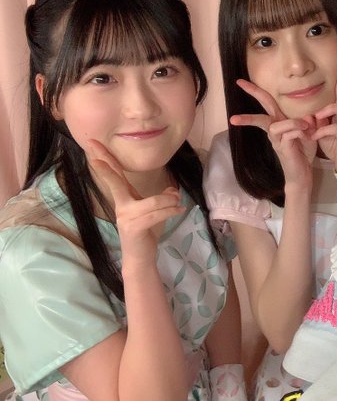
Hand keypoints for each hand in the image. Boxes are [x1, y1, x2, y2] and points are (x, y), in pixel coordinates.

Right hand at [86, 140, 183, 268]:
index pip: (114, 175)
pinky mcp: (134, 227)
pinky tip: (179, 209)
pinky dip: (171, 211)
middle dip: (105, 165)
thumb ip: (159, 198)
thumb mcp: (151, 210)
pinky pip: (156, 214)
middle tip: (92, 149)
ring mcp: (126, 217)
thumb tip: (172, 190)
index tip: (92, 143)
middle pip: (114, 181)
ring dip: (169, 201)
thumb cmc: (146, 232)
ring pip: (151, 201)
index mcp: (124, 199)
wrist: (141, 258)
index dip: (104, 159)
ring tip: (177, 200)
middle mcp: (121, 206)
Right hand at [230, 79, 315, 184]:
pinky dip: (299, 131)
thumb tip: (308, 114)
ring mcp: (276, 139)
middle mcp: (275, 129)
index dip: (256, 91)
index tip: (240, 81)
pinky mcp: (283, 148)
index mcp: (280, 122)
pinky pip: (288, 134)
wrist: (302, 175)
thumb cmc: (304, 153)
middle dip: (253, 93)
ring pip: (276, 124)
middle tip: (239, 82)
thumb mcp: (310, 133)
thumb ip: (310, 122)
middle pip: (263, 107)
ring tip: (306, 128)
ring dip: (292, 123)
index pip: (267, 102)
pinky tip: (307, 136)